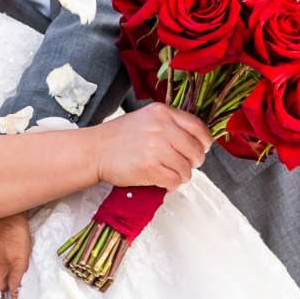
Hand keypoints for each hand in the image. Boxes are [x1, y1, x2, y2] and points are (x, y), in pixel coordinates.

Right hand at [94, 102, 211, 190]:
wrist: (95, 150)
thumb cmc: (119, 137)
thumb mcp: (146, 118)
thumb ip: (170, 124)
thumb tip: (195, 141)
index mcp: (162, 113)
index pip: (198, 128)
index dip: (204, 143)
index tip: (202, 149)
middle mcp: (162, 127)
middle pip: (196, 151)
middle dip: (193, 162)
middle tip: (183, 165)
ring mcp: (156, 148)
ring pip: (186, 169)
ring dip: (180, 176)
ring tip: (169, 174)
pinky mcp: (150, 168)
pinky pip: (174, 181)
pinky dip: (171, 185)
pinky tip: (163, 181)